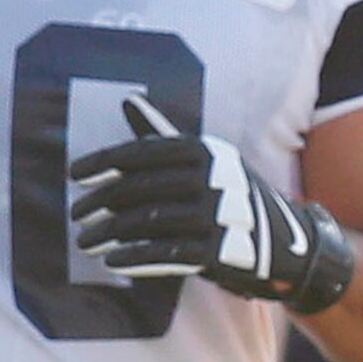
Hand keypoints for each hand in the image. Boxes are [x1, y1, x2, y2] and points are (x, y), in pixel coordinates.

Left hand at [67, 95, 354, 313]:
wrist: (288, 244)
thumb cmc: (232, 198)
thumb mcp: (207, 161)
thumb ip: (164, 135)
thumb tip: (128, 99)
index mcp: (208, 150)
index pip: (145, 152)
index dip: (105, 163)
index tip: (74, 176)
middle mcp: (217, 178)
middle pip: (142, 189)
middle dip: (101, 203)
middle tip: (76, 216)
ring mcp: (222, 215)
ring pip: (150, 223)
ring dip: (111, 234)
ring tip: (86, 243)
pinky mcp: (224, 251)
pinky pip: (168, 255)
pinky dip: (136, 258)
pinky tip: (112, 262)